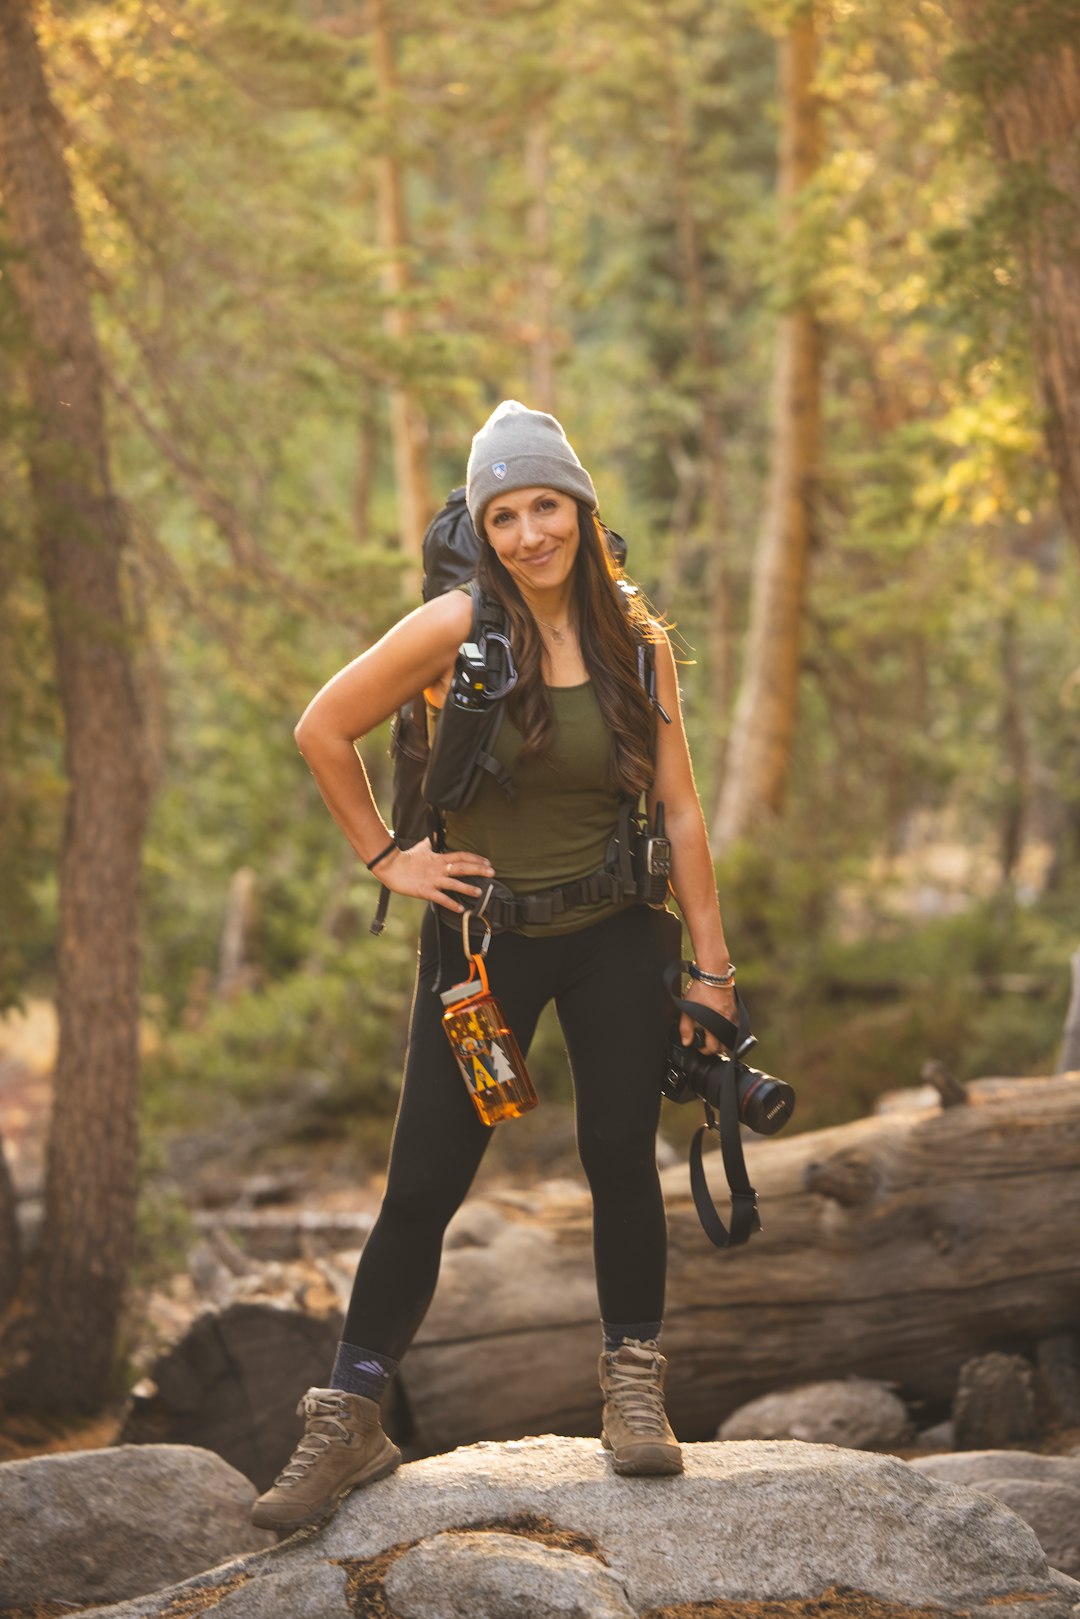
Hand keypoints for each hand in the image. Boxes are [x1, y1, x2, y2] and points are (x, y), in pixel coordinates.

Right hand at [375, 843, 494, 912]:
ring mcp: (433, 880)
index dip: (475, 858)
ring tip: (480, 892)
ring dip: (468, 888)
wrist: (390, 866)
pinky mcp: (425, 891)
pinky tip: (460, 909)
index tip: (487, 861)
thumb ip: (432, 842)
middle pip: (462, 868)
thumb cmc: (406, 858)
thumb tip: (437, 834)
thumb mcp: (422, 847)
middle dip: (478, 870)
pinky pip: (441, 898)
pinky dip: (451, 904)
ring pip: (454, 884)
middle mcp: (439, 869)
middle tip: (492, 873)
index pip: (461, 856)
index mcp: (439, 858)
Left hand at [679, 979, 736, 1054]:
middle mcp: (727, 1022)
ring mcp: (733, 1016)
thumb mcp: (688, 1008)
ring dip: (723, 1039)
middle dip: (716, 1047)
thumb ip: (686, 1028)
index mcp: (714, 1024)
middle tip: (707, 1042)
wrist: (714, 974)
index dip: (705, 1050)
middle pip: (725, 1046)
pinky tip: (720, 1023)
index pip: (713, 1048)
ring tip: (713, 1035)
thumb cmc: (701, 989)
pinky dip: (728, 1028)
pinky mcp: (736, 1009)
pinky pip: (735, 1025)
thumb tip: (686, 1042)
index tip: (699, 1046)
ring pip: (731, 1036)